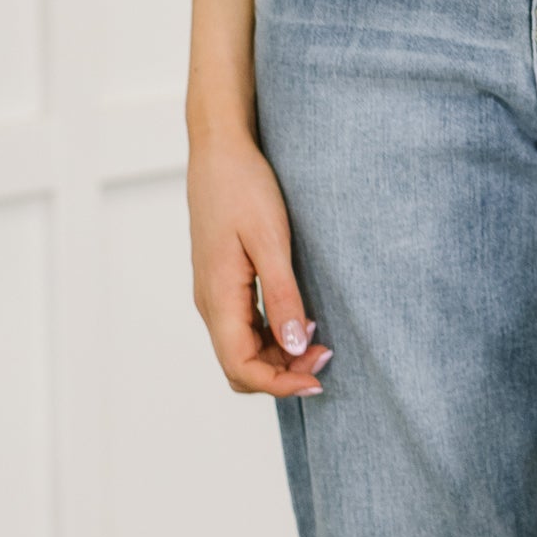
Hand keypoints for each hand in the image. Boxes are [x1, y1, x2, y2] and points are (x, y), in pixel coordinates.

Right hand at [188, 128, 331, 397]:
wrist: (220, 152)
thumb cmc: (243, 187)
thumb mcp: (270, 240)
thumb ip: (282, 296)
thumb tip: (296, 347)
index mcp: (217, 297)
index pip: (241, 367)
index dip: (280, 384)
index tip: (319, 378)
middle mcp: (210, 304)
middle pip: (241, 366)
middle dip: (282, 374)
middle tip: (326, 355)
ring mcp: (214, 295)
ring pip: (243, 349)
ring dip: (280, 355)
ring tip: (319, 338)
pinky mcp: (224, 284)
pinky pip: (245, 328)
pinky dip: (273, 336)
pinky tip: (301, 319)